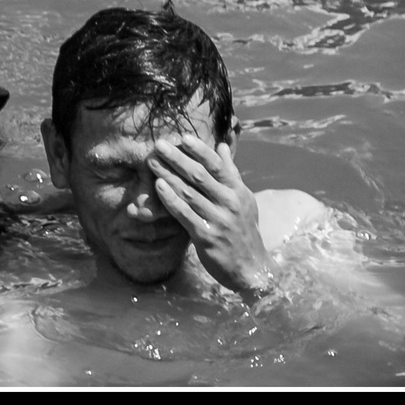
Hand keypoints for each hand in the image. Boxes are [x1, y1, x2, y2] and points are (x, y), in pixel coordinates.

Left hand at [148, 135, 271, 295]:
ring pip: (189, 193)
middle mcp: (229, 203)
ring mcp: (218, 220)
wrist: (252, 268)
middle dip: (177, 159)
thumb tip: (221, 146)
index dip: (200, 150)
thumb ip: (230, 172)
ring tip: (152, 162)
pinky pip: (185, 214)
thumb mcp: (244, 198)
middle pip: (199, 176)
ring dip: (168, 176)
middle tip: (159, 145)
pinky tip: (158, 187)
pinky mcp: (206, 236)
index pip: (218, 165)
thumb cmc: (244, 229)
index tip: (183, 137)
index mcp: (238, 191)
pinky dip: (171, 200)